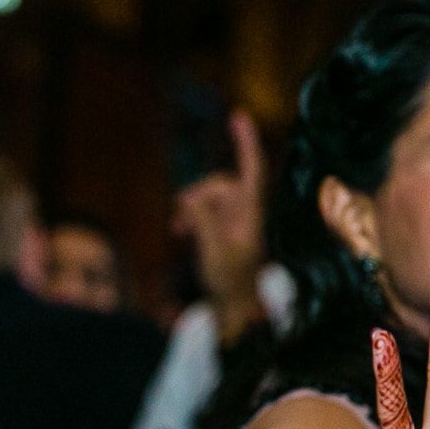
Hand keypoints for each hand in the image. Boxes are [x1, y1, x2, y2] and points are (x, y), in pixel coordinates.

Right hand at [173, 108, 265, 338]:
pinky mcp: (222, 232)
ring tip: (178, 231)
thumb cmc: (230, 285)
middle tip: (179, 215)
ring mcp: (234, 222)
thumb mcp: (213, 251)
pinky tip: (180, 234)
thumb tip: (190, 199)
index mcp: (251, 215)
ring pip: (209, 198)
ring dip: (191, 209)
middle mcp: (245, 214)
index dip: (246, 143)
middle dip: (198, 194)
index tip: (238, 116)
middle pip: (221, 184)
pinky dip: (191, 218)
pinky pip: (204, 212)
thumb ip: (203, 220)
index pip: (251, 171)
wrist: (235, 311)